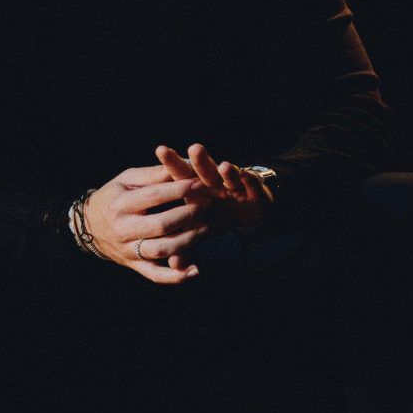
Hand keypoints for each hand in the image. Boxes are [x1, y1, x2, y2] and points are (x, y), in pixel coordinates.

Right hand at [82, 165, 210, 283]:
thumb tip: (180, 164)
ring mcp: (128, 250)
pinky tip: (195, 270)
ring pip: (161, 250)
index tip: (200, 183)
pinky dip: (176, 276)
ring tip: (204, 228)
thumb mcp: (126, 179)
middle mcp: (122, 229)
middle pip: (160, 225)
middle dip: (187, 214)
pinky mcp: (134, 265)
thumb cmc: (113, 196)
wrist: (87, 226)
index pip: (154, 196)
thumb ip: (152, 174)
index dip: (180, 189)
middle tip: (207, 204)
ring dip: (187, 241)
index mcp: (120, 204)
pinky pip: (156, 275)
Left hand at [155, 143, 271, 266]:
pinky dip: (247, 179)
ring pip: (225, 174)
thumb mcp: (199, 230)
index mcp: (195, 189)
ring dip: (224, 170)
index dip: (171, 163)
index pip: (180, 175)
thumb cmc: (214, 217)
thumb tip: (173, 264)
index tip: (160, 148)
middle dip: (197, 159)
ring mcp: (232, 185)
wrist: (248, 209)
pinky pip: (250, 183)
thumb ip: (185, 243)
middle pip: (202, 169)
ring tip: (221, 164)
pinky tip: (244, 174)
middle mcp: (212, 182)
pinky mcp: (252, 188)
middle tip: (192, 147)